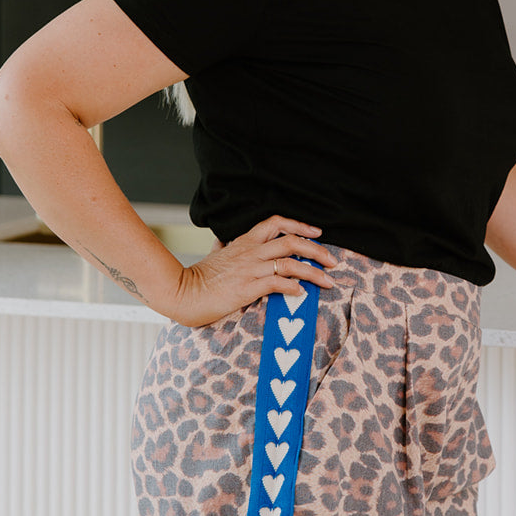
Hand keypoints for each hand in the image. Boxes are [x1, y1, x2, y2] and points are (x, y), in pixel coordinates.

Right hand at [165, 214, 336, 327]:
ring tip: (328, 281)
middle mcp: (251, 252)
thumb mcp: (212, 255)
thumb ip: (221, 246)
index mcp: (245, 242)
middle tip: (333, 261)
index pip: (276, 222)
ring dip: (314, 272)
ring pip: (290, 263)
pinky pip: (278, 283)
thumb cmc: (198, 277)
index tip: (317, 233)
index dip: (300, 225)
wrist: (182, 293)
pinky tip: (302, 294)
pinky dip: (294, 287)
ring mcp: (250, 269)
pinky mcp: (247, 287)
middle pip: (292, 241)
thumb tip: (221, 240)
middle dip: (317, 250)